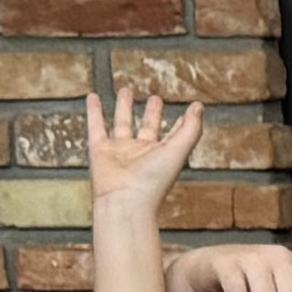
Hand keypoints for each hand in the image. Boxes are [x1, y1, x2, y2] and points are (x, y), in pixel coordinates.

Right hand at [82, 63, 204, 216]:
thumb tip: (199, 106)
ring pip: (122, 124)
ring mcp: (120, 152)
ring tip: (126, 90)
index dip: (182, 124)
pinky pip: (96, 127)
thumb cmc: (154, 182)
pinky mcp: (100, 151)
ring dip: (124, 107)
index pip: (174, 135)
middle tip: (155, 97)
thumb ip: (190, 129)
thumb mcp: (177, 151)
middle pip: (148, 128)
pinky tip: (92, 96)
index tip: (189, 110)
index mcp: (163, 155)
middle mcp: (142, 153)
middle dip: (152, 113)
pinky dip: (93, 112)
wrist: (125, 201)